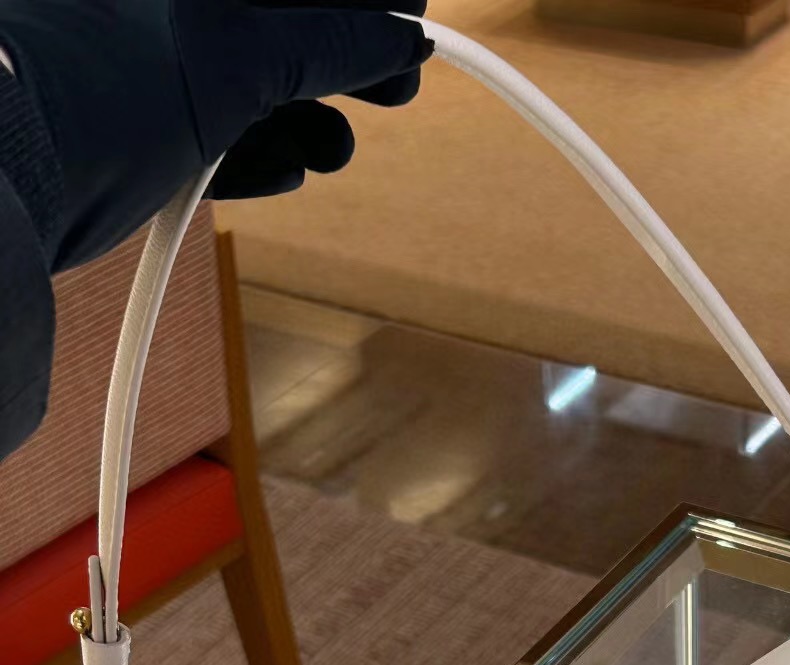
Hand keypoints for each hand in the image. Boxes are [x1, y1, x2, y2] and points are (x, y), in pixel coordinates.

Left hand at [0, 0, 430, 267]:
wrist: (0, 182)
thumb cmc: (95, 87)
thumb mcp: (235, 56)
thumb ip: (328, 42)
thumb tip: (399, 39)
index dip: (366, 4)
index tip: (407, 30)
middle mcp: (165, 8)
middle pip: (280, 20)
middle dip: (341, 58)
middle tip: (391, 94)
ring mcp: (143, 52)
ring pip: (249, 72)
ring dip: (305, 114)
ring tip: (330, 150)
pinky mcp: (130, 114)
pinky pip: (212, 121)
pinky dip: (254, 148)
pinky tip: (285, 170)